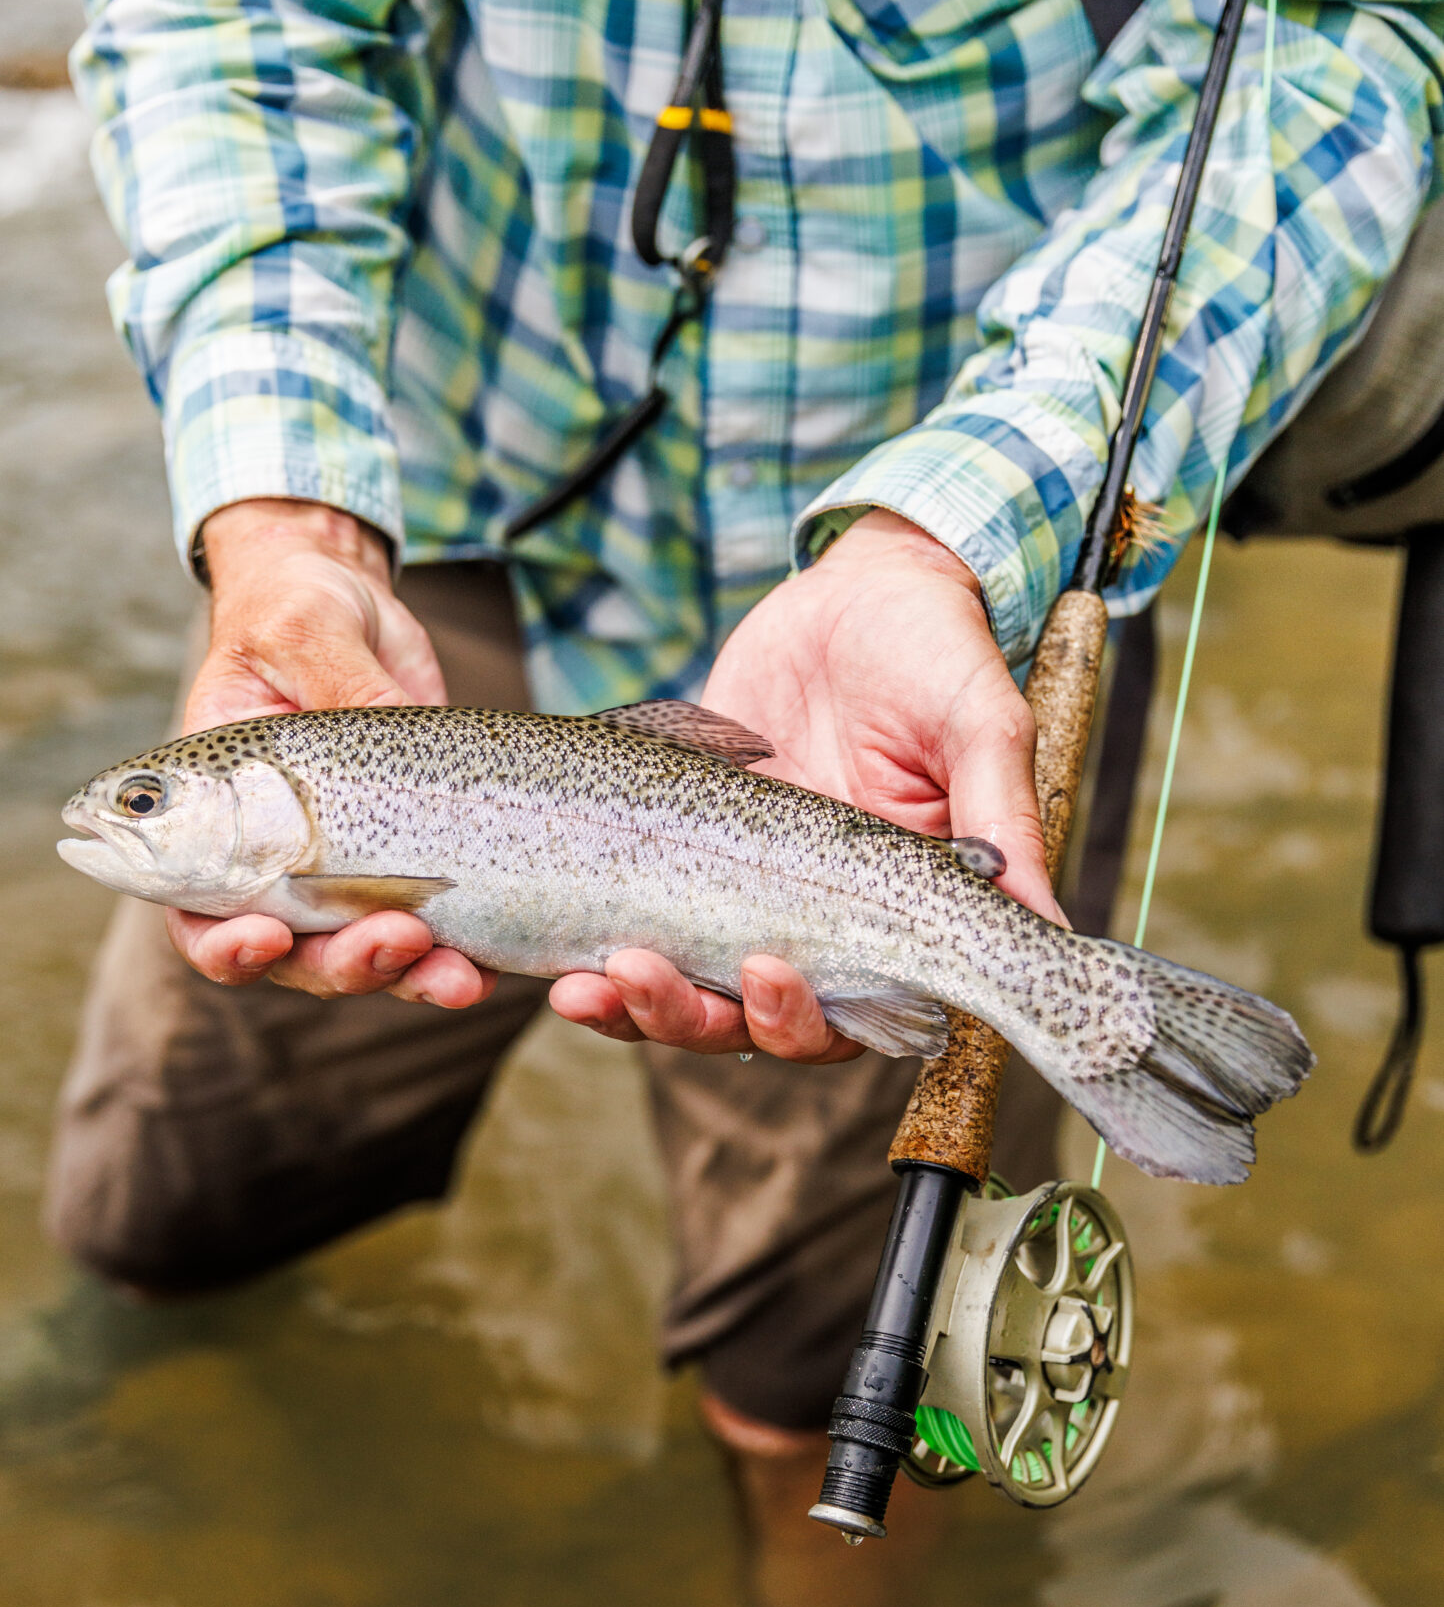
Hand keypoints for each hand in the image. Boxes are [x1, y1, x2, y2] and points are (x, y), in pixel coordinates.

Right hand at [164, 499, 496, 1008]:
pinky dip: (452, 964)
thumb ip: (334, 682)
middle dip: (341, 966)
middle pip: (290, 957)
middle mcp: (273, 860)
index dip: (224, 945)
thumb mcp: (306, 630)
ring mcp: (344, 870)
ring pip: (361, 959)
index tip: (267, 934)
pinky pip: (425, 937)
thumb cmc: (300, 610)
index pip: (195, 913)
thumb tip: (385, 721)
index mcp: (214, 816)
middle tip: (394, 940)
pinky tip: (483, 972)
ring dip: (405, 978)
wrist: (358, 610)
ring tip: (455, 975)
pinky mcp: (408, 865)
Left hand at [551, 509, 1061, 1059]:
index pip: (853, 1018)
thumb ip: (1002, 820)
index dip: (804, 1020)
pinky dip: (596, 956)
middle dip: (694, 1017)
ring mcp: (741, 894)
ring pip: (686, 992)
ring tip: (585, 984)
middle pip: (752, 1022)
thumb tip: (1046, 926)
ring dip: (636, 1005)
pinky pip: (632, 929)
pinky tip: (560, 960)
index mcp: (896, 917)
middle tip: (641, 976)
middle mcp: (817, 923)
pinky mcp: (677, 856)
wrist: (858, 584)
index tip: (768, 973)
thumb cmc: (937, 651)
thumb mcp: (980, 725)